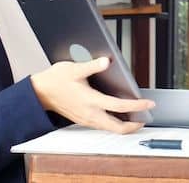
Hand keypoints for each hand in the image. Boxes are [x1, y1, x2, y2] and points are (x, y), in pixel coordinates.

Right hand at [31, 57, 155, 133]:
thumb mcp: (74, 69)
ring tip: (136, 117)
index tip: (149, 104)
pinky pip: (102, 126)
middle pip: (117, 128)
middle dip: (134, 125)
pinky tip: (118, 115)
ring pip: (110, 128)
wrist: (39, 93)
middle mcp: (90, 114)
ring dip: (124, 125)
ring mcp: (86, 119)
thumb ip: (92, 66)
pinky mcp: (82, 119)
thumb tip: (106, 61)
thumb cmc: (55, 80)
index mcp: (90, 101)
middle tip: (145, 118)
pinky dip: (114, 123)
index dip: (137, 106)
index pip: (119, 107)